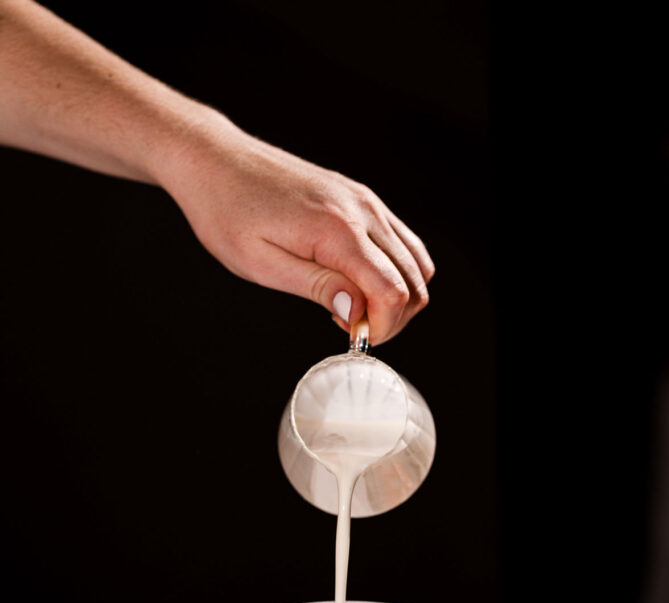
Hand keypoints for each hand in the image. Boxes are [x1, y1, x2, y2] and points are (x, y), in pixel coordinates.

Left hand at [157, 111, 434, 344]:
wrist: (215, 161)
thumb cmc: (228, 211)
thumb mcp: (262, 264)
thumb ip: (318, 287)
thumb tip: (358, 311)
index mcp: (338, 229)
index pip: (393, 291)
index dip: (381, 327)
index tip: (352, 338)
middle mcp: (363, 210)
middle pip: (415, 281)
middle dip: (392, 317)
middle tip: (351, 327)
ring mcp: (366, 201)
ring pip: (417, 263)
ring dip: (398, 296)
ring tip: (353, 307)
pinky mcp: (362, 199)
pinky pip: (402, 242)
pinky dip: (394, 272)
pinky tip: (357, 283)